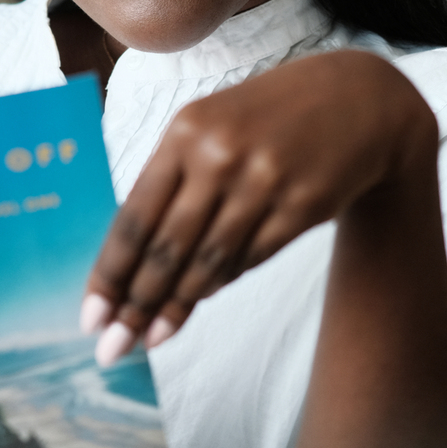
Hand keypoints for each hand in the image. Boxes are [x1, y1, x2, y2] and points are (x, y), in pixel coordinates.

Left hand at [81, 50, 435, 363]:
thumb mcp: (208, 129)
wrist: (356, 100)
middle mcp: (220, 156)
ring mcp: (265, 182)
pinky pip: (250, 259)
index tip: (90, 318)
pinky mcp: (303, 206)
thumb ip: (171, 185)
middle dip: (135, 306)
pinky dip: (221, 282)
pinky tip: (199, 300)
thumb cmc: (264, 119)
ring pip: (209, 263)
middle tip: (112, 348)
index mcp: (185, 132)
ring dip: (176, 307)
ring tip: (151, 338)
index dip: (110, 274)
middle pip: (167, 249)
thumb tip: (132, 265)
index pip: (135, 219)